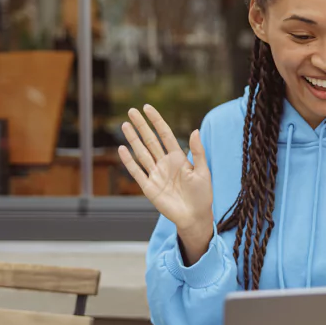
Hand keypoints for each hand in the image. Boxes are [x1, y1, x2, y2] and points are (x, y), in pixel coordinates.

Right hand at [118, 105, 213, 242]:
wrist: (195, 216)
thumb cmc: (202, 194)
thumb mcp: (203, 171)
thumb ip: (198, 152)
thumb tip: (195, 130)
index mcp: (178, 158)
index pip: (165, 135)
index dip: (156, 121)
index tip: (147, 108)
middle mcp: (165, 163)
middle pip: (150, 140)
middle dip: (141, 126)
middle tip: (131, 111)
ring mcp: (156, 174)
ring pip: (141, 153)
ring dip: (133, 139)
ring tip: (125, 125)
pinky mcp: (149, 187)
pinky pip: (137, 172)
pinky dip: (129, 161)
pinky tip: (122, 149)